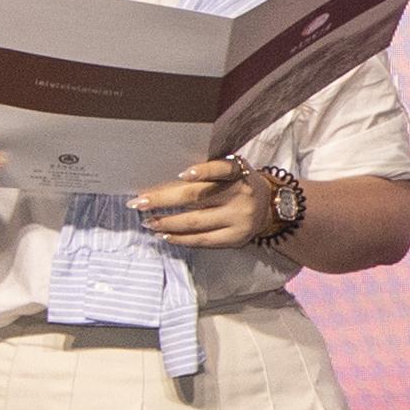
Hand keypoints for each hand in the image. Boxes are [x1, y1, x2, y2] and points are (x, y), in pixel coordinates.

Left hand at [136, 155, 273, 248]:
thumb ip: (209, 173)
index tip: (183, 174)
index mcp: (240, 173)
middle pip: (197, 197)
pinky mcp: (236, 238)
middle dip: (164, 200)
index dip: (204, 171)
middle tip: (139, 202)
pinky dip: (180, 238)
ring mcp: (239, 219)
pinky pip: (203, 240)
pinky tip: (165, 235)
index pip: (223, 169)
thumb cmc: (240, 185)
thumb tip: (164, 183)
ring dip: (167, 222)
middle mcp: (241, 195)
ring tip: (147, 222)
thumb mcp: (232, 172)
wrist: (270, 207)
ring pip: (196, 222)